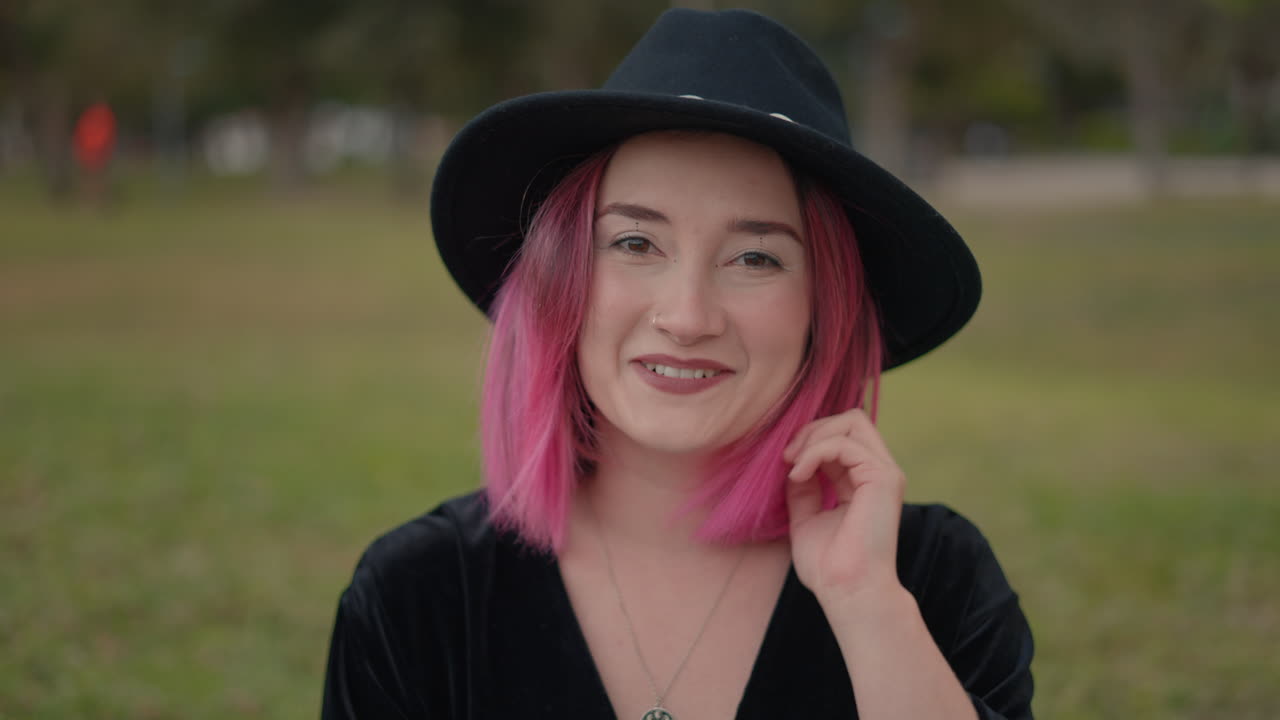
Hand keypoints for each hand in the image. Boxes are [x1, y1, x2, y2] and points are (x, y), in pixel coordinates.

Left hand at [782, 408, 905, 606]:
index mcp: (863, 481)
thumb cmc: (829, 566)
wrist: (847, 591)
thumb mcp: (806, 517)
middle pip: (852, 419)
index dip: (810, 439)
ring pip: (852, 421)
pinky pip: (844, 444)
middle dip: (813, 429)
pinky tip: (799, 474)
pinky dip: (815, 452)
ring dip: (813, 437)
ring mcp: (885, 473)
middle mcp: (878, 473)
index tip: (784, 462)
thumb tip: (792, 463)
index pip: (842, 436)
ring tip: (793, 465)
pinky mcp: (883, 478)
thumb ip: (803, 488)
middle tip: (787, 457)